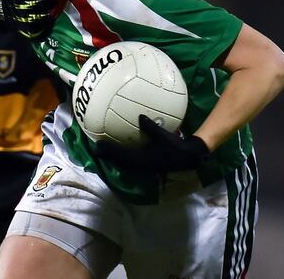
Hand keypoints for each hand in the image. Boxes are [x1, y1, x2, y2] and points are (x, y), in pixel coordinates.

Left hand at [93, 115, 209, 172]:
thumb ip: (150, 127)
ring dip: (112, 158)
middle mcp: (140, 166)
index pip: (121, 155)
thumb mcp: (163, 135)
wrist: (187, 158)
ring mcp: (142, 168)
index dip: (109, 151)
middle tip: (95, 148)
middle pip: (118, 162)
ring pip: (122, 164)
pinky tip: (118, 151)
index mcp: (142, 160)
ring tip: (102, 151)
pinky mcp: (146, 167)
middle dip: (107, 155)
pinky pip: (128, 163)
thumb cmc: (176, 146)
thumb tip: (140, 116)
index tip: (98, 145)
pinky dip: (120, 158)